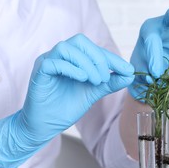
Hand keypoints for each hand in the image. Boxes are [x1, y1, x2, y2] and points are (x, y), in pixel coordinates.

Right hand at [0, 34, 133, 167]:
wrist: (45, 126)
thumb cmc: (65, 107)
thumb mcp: (93, 93)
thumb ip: (109, 83)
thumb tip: (130, 75)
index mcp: (72, 58)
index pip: (93, 49)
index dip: (112, 58)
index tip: (128, 69)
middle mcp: (59, 56)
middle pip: (79, 41)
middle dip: (98, 57)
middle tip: (105, 77)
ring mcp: (47, 62)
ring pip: (66, 48)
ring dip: (86, 63)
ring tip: (95, 81)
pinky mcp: (39, 72)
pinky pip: (53, 62)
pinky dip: (71, 68)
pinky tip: (82, 79)